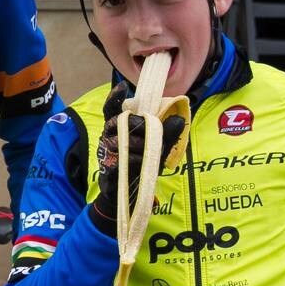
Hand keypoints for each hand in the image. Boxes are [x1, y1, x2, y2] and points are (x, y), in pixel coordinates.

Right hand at [91, 81, 184, 231]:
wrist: (127, 198)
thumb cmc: (141, 169)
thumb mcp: (157, 151)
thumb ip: (166, 136)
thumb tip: (179, 119)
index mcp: (118, 129)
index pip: (111, 109)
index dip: (114, 97)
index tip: (123, 87)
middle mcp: (109, 137)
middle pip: (121, 122)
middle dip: (138, 127)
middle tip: (148, 137)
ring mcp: (106, 152)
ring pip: (121, 141)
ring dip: (138, 148)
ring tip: (146, 157)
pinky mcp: (107, 169)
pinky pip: (121, 162)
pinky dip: (134, 164)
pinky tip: (140, 166)